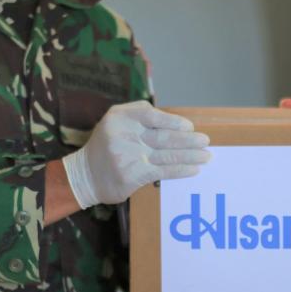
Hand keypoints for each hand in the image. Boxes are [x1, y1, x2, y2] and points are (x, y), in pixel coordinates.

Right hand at [62, 101, 210, 207]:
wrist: (84, 176)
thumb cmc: (106, 148)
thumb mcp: (115, 124)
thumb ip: (139, 120)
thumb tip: (176, 126)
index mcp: (120, 117)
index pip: (152, 115)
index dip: (173, 121)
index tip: (189, 127)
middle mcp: (124, 134)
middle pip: (164, 136)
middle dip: (188, 139)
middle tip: (206, 141)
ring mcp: (129, 155)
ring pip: (167, 154)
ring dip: (191, 155)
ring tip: (206, 156)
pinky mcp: (134, 175)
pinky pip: (164, 171)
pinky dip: (181, 170)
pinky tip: (194, 169)